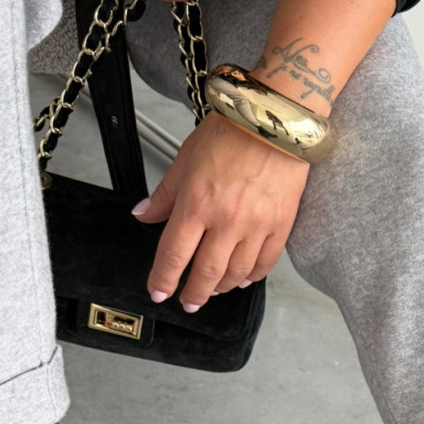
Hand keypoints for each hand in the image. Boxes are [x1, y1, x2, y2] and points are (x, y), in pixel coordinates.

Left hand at [133, 114, 308, 308]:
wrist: (275, 121)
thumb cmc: (231, 132)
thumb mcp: (186, 159)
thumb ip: (165, 194)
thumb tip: (144, 214)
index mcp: (197, 204)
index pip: (173, 255)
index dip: (162, 279)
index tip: (158, 292)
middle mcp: (226, 221)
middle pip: (205, 274)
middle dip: (193, 294)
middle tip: (187, 302)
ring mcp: (256, 226)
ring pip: (235, 274)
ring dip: (220, 287)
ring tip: (213, 289)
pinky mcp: (279, 225)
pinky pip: (264, 264)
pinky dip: (251, 277)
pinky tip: (242, 278)